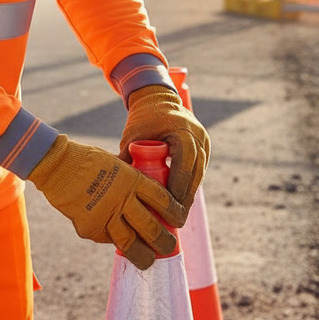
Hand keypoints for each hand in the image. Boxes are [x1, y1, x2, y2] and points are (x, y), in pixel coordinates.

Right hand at [28, 135, 185, 269]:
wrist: (57, 166)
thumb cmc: (88, 160)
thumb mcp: (116, 164)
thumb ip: (130, 180)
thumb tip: (146, 195)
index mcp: (132, 179)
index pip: (164, 201)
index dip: (176, 214)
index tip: (179, 220)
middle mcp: (122, 200)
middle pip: (152, 229)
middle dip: (164, 242)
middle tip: (170, 247)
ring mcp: (106, 216)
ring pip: (132, 244)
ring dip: (145, 255)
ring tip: (150, 260)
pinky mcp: (91, 229)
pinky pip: (108, 240)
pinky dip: (114, 242)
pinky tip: (118, 241)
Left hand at [119, 85, 209, 210]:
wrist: (157, 97)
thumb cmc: (143, 117)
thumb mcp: (133, 135)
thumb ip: (126, 157)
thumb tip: (115, 187)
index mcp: (182, 131)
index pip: (184, 166)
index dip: (179, 191)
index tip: (171, 211)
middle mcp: (198, 137)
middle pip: (195, 175)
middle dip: (185, 200)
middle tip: (177, 222)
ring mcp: (203, 141)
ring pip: (199, 175)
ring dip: (189, 195)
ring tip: (178, 218)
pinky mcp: (203, 146)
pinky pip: (198, 170)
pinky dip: (189, 185)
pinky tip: (181, 202)